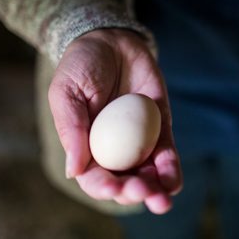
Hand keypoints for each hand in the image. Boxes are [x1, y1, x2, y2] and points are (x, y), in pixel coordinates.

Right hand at [48, 28, 182, 213]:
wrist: (111, 41)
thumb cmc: (81, 66)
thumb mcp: (66, 93)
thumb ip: (71, 129)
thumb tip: (74, 171)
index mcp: (86, 147)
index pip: (94, 177)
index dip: (103, 187)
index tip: (113, 188)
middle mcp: (113, 149)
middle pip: (124, 181)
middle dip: (133, 192)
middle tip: (140, 190)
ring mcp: (138, 140)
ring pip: (148, 173)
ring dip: (155, 189)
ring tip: (161, 197)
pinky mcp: (160, 128)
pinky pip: (166, 152)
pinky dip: (170, 167)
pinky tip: (173, 181)